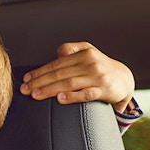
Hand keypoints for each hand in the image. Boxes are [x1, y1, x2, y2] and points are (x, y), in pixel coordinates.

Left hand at [20, 41, 134, 113]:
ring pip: (69, 83)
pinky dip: (72, 96)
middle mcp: (90, 63)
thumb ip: (72, 51)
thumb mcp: (88, 53)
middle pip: (60, 73)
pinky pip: (86, 94)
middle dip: (40, 82)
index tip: (26, 80)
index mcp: (84, 54)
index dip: (40, 72)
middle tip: (25, 90)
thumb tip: (58, 52)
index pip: (57, 63)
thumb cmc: (101, 68)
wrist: (124, 80)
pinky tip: (60, 99)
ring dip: (50, 89)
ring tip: (36, 95)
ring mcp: (97, 77)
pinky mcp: (104, 90)